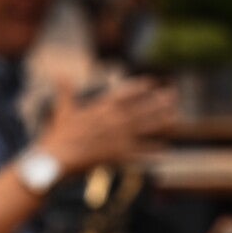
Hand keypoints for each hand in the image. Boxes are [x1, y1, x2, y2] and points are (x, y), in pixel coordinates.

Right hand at [37, 77, 175, 174]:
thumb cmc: (57, 135)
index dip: (141, 86)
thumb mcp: (62, 110)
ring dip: (162, 122)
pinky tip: (164, 150)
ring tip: (175, 118)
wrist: (55, 159)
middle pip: (142, 108)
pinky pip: (139, 153)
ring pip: (145, 127)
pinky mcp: (117, 155)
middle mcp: (114, 120)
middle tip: (173, 96)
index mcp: (102, 107)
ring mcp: (117, 137)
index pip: (126, 92)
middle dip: (159, 102)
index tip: (153, 82)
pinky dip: (152, 151)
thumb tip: (59, 73)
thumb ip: (65, 91)